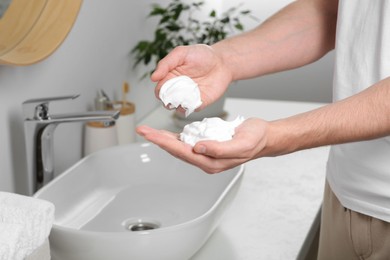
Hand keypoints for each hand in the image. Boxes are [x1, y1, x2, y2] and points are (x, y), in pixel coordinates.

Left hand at [136, 118, 268, 173]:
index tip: (150, 134)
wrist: (264, 137)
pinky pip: (187, 144)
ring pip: (180, 148)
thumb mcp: (241, 143)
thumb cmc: (255, 139)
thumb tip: (198, 148)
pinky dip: (175, 138)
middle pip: (177, 150)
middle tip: (143, 131)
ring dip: (164, 140)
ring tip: (149, 132)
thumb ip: (219, 149)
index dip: (164, 142)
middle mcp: (206, 160)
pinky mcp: (207, 147)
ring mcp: (206, 154)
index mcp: (212, 162)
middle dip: (158, 141)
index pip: (183, 152)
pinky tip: (167, 134)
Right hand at [151, 44, 231, 109]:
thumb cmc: (202, 55)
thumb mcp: (181, 53)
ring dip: (178, 106)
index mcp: (171, 77)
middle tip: (173, 97)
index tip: (163, 89)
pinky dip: (190, 108)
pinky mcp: (200, 102)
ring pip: (177, 108)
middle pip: (166, 101)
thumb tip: (153, 77)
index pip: (160, 89)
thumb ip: (166, 63)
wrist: (222, 61)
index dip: (159, 91)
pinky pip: (192, 109)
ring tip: (183, 99)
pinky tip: (194, 101)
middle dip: (167, 102)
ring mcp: (189, 97)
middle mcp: (178, 89)